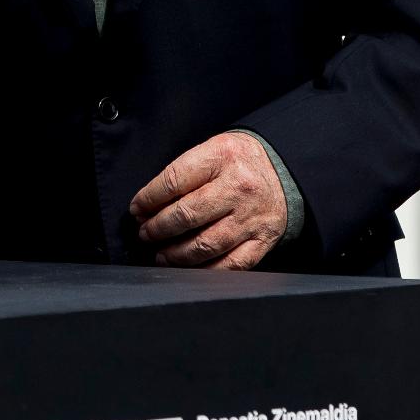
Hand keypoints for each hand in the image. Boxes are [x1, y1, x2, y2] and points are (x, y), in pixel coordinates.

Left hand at [130, 132, 287, 269]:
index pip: (174, 181)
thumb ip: (183, 173)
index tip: (136, 209)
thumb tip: (148, 204)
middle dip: (158, 228)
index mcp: (220, 157)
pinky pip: (232, 264)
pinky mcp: (264, 240)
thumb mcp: (211, 149)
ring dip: (177, 254)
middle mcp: (238, 187)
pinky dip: (207, 270)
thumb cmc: (237, 160)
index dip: (148, 199)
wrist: (284, 168)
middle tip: (144, 233)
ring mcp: (251, 217)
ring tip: (160, 254)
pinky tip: (189, 269)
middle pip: (187, 215)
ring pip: (206, 244)